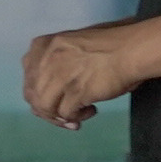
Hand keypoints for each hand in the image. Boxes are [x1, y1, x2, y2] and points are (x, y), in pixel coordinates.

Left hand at [21, 26, 140, 128]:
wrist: (131, 50)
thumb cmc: (110, 44)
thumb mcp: (73, 43)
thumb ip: (57, 60)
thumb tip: (52, 87)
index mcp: (44, 45)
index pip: (28, 76)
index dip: (39, 93)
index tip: (53, 100)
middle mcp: (47, 59)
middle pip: (33, 94)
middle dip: (47, 110)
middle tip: (64, 116)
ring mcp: (60, 76)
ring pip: (45, 107)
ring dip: (60, 117)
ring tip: (77, 117)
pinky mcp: (75, 92)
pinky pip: (66, 114)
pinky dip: (76, 118)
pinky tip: (91, 110)